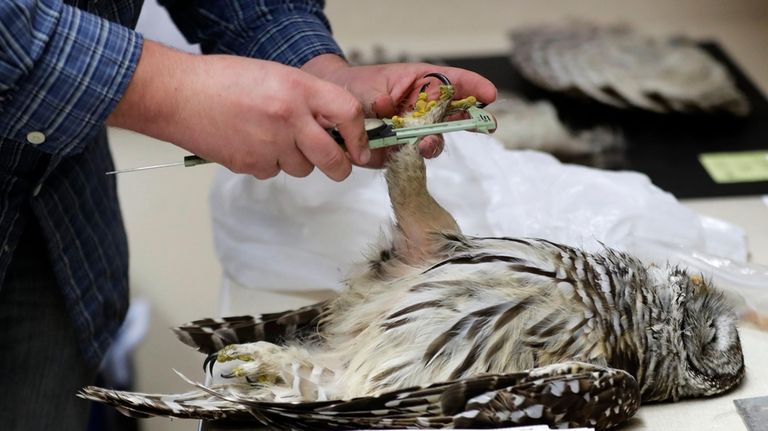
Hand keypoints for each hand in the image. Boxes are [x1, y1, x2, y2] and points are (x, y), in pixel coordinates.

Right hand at [108, 41, 369, 180]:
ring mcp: (270, 144)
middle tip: (338, 165)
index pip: (348, 114)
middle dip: (340, 167)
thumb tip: (334, 126)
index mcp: (298, 88)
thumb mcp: (276, 76)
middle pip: (333, 159)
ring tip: (271, 138)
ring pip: (302, 169)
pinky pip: (273, 172)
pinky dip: (267, 164)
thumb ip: (307, 99)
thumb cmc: (224, 80)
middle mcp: (289, 117)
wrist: (178, 95)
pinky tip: (250, 143)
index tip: (360, 148)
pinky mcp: (251, 164)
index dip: (360, 136)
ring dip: (296, 160)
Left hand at [302, 55, 496, 167]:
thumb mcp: (372, 85)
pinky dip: (412, 160)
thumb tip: (393, 109)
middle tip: (474, 124)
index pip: (453, 82)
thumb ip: (387, 98)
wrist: (329, 111)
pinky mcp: (399, 154)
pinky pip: (412, 160)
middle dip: (464, 121)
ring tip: (425, 142)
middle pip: (452, 115)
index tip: (489, 95)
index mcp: (420, 84)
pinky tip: (408, 155)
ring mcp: (412, 132)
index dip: (473, 87)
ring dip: (433, 142)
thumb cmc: (355, 88)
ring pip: (433, 141)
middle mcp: (421, 109)